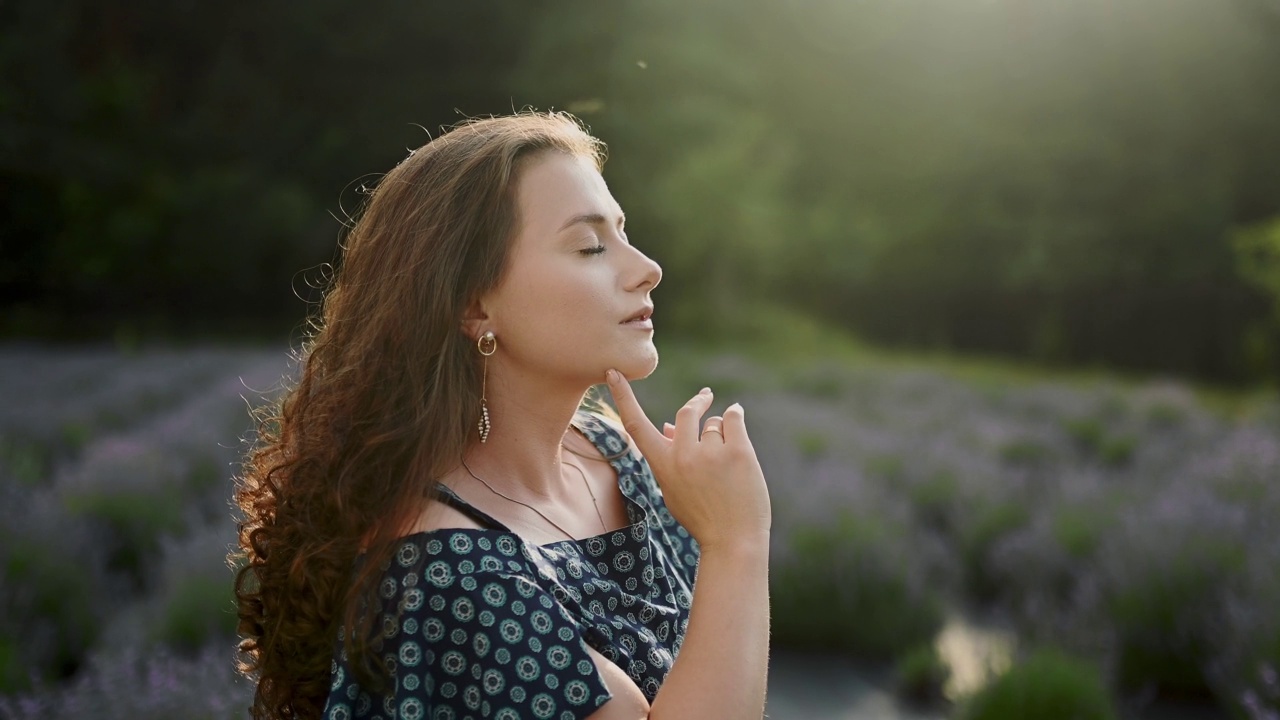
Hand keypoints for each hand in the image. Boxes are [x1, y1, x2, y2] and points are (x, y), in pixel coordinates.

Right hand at [605, 369, 770, 551]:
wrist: (733, 541)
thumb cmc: (702, 517)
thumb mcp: (676, 489)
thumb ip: (669, 456)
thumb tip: (668, 424)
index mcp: (662, 466)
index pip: (636, 425)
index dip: (624, 397)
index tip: (614, 372)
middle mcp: (683, 456)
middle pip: (686, 413)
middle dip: (697, 403)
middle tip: (705, 396)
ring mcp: (710, 454)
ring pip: (715, 423)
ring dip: (721, 432)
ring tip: (728, 463)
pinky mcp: (737, 451)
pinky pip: (733, 417)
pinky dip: (736, 418)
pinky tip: (738, 430)